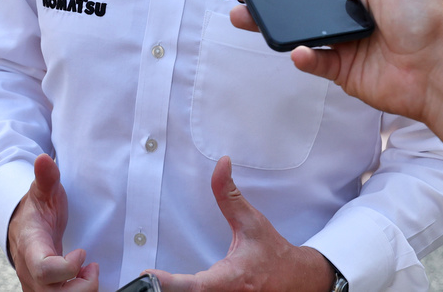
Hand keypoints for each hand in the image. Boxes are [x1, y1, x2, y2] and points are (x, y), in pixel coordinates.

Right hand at [7, 154, 97, 290]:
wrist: (21, 223)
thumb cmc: (36, 208)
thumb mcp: (43, 190)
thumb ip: (46, 177)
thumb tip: (43, 158)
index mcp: (30, 247)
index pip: (44, 270)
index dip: (66, 268)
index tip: (82, 251)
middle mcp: (30, 271)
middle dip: (80, 288)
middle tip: (92, 268)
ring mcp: (35, 284)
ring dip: (80, 291)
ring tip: (89, 272)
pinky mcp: (43, 290)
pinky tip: (83, 277)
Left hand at [145, 157, 332, 291]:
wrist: (297, 279)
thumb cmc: (271, 252)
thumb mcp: (250, 220)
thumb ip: (229, 195)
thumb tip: (221, 163)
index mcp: (232, 277)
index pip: (197, 286)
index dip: (172, 283)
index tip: (150, 275)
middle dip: (167, 290)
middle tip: (145, 279)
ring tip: (153, 285)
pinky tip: (171, 288)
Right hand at [225, 0, 442, 123]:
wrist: (437, 72)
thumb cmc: (428, 19)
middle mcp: (346, 11)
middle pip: (296, 0)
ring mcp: (342, 41)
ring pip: (296, 29)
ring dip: (267, 23)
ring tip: (241, 16)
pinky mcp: (341, 69)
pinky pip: (313, 61)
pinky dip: (302, 56)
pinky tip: (296, 50)